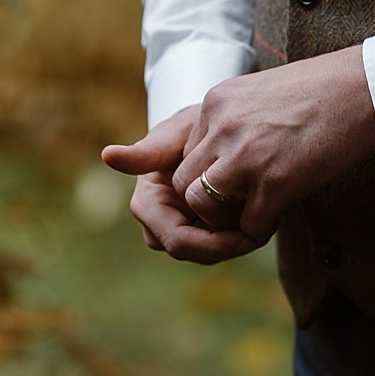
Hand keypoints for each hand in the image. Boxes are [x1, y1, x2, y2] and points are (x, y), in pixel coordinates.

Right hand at [101, 106, 261, 262]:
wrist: (223, 125)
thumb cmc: (196, 124)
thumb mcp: (180, 132)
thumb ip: (148, 150)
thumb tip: (108, 154)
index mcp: (149, 202)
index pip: (176, 239)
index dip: (210, 244)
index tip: (248, 234)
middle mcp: (161, 219)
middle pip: (193, 251)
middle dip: (227, 246)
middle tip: (262, 232)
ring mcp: (183, 224)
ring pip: (209, 251)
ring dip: (237, 241)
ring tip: (266, 220)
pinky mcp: (204, 225)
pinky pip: (223, 243)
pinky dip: (242, 234)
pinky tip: (265, 218)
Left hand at [165, 45, 374, 248]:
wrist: (366, 87)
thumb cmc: (328, 87)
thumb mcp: (266, 90)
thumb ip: (241, 116)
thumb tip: (237, 145)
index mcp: (218, 102)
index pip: (187, 150)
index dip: (208, 171)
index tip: (233, 177)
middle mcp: (222, 127)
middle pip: (184, 180)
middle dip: (206, 199)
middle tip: (235, 203)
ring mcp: (246, 155)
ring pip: (201, 204)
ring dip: (223, 217)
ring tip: (250, 212)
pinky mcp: (276, 181)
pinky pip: (249, 223)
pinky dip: (259, 228)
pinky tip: (277, 216)